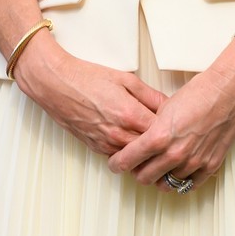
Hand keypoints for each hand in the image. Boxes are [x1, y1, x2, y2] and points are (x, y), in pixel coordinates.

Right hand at [12, 33, 164, 157]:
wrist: (55, 84)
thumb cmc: (87, 78)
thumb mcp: (126, 79)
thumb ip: (151, 96)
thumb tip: (169, 106)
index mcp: (130, 115)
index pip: (164, 132)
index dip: (174, 128)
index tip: (179, 123)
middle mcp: (119, 134)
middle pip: (152, 149)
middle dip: (163, 143)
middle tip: (171, 135)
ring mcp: (107, 144)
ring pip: (137, 157)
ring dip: (147, 151)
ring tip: (155, 141)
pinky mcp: (96, 148)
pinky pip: (120, 156)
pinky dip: (130, 152)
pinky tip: (134, 141)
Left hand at [108, 37, 234, 188]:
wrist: (228, 91)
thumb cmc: (199, 94)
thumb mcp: (163, 108)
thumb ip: (150, 130)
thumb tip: (141, 142)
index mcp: (159, 137)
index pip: (127, 161)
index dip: (117, 164)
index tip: (116, 163)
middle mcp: (174, 154)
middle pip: (144, 177)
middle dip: (137, 171)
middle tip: (138, 165)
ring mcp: (193, 162)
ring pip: (166, 184)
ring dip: (160, 177)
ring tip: (160, 167)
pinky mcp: (210, 165)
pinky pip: (189, 185)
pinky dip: (181, 180)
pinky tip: (178, 172)